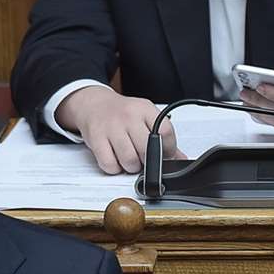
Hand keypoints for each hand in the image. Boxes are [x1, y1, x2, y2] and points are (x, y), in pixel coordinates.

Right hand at [55, 86, 184, 173]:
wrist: (93, 104)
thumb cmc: (121, 113)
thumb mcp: (144, 116)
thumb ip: (162, 136)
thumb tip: (179, 158)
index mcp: (145, 109)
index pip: (165, 132)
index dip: (168, 150)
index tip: (164, 155)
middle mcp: (129, 117)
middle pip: (147, 149)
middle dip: (148, 161)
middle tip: (144, 159)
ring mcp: (111, 128)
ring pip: (129, 160)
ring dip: (131, 167)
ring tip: (129, 159)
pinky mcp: (96, 139)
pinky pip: (110, 165)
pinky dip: (114, 168)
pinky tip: (115, 160)